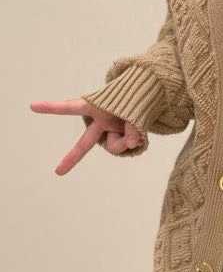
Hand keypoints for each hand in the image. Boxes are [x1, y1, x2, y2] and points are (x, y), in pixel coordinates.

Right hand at [30, 97, 146, 174]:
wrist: (141, 98)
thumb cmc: (131, 99)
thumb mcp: (130, 105)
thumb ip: (132, 124)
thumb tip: (132, 142)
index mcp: (95, 107)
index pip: (72, 107)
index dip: (52, 107)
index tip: (32, 106)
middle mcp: (99, 123)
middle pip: (85, 142)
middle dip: (71, 158)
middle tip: (58, 172)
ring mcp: (108, 133)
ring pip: (115, 144)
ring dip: (130, 135)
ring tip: (136, 123)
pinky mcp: (118, 139)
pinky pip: (126, 145)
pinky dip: (136, 139)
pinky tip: (138, 133)